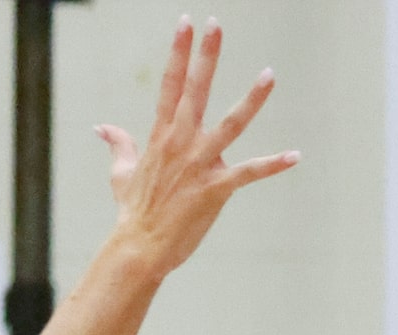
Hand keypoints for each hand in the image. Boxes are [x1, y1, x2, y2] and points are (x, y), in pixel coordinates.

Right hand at [93, 19, 301, 283]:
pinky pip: (249, 172)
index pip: (170, 84)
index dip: (178, 52)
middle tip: (216, 24)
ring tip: (270, 74)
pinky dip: (273, 164)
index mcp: (161, 136)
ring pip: (230, 124)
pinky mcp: (215, 188)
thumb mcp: (121, 173)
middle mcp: (180, 143)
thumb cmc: (133, 211)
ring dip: (252, 99)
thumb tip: (101, 127)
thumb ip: (119, 145)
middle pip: (195, 90)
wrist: (139, 246)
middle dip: (206, 56)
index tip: (186, 24)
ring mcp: (199, 164)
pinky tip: (296, 156)